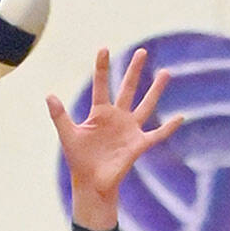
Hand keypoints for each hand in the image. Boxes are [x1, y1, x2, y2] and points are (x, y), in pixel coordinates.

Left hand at [47, 48, 183, 229]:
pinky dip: (169, 128)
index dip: (102, 68)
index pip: (101, 86)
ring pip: (146, 105)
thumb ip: (59, 115)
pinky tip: (180, 117)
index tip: (104, 48)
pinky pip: (157, 134)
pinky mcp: (138, 144)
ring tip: (166, 72)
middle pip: (127, 89)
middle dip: (134, 71)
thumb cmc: (79, 159)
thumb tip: (49, 95)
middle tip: (142, 51)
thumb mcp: (68, 134)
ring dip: (156, 90)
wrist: (91, 182)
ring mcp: (130, 129)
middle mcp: (117, 117)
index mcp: (99, 113)